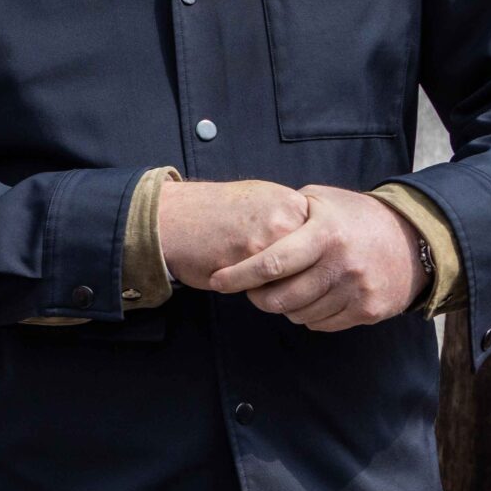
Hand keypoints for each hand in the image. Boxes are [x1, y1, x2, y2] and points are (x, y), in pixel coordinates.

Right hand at [157, 179, 310, 290]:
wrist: (169, 218)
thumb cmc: (210, 213)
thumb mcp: (259, 200)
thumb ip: (288, 219)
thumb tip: (310, 241)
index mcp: (293, 203)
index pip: (320, 245)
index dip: (305, 262)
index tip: (290, 265)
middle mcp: (287, 218)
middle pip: (312, 265)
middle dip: (295, 279)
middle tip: (272, 280)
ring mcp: (270, 239)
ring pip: (292, 280)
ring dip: (276, 288)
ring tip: (253, 279)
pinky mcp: (249, 261)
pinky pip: (266, 288)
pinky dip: (253, 291)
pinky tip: (234, 278)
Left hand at [209, 185, 426, 330]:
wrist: (415, 239)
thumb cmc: (355, 217)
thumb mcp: (322, 200)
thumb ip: (286, 211)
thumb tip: (246, 226)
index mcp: (325, 234)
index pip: (272, 263)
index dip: (238, 276)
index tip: (216, 280)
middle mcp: (342, 264)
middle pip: (281, 298)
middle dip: (256, 297)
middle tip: (251, 289)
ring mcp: (358, 291)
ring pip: (298, 314)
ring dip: (283, 306)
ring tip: (286, 288)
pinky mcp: (368, 311)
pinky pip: (321, 324)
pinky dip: (308, 315)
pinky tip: (312, 297)